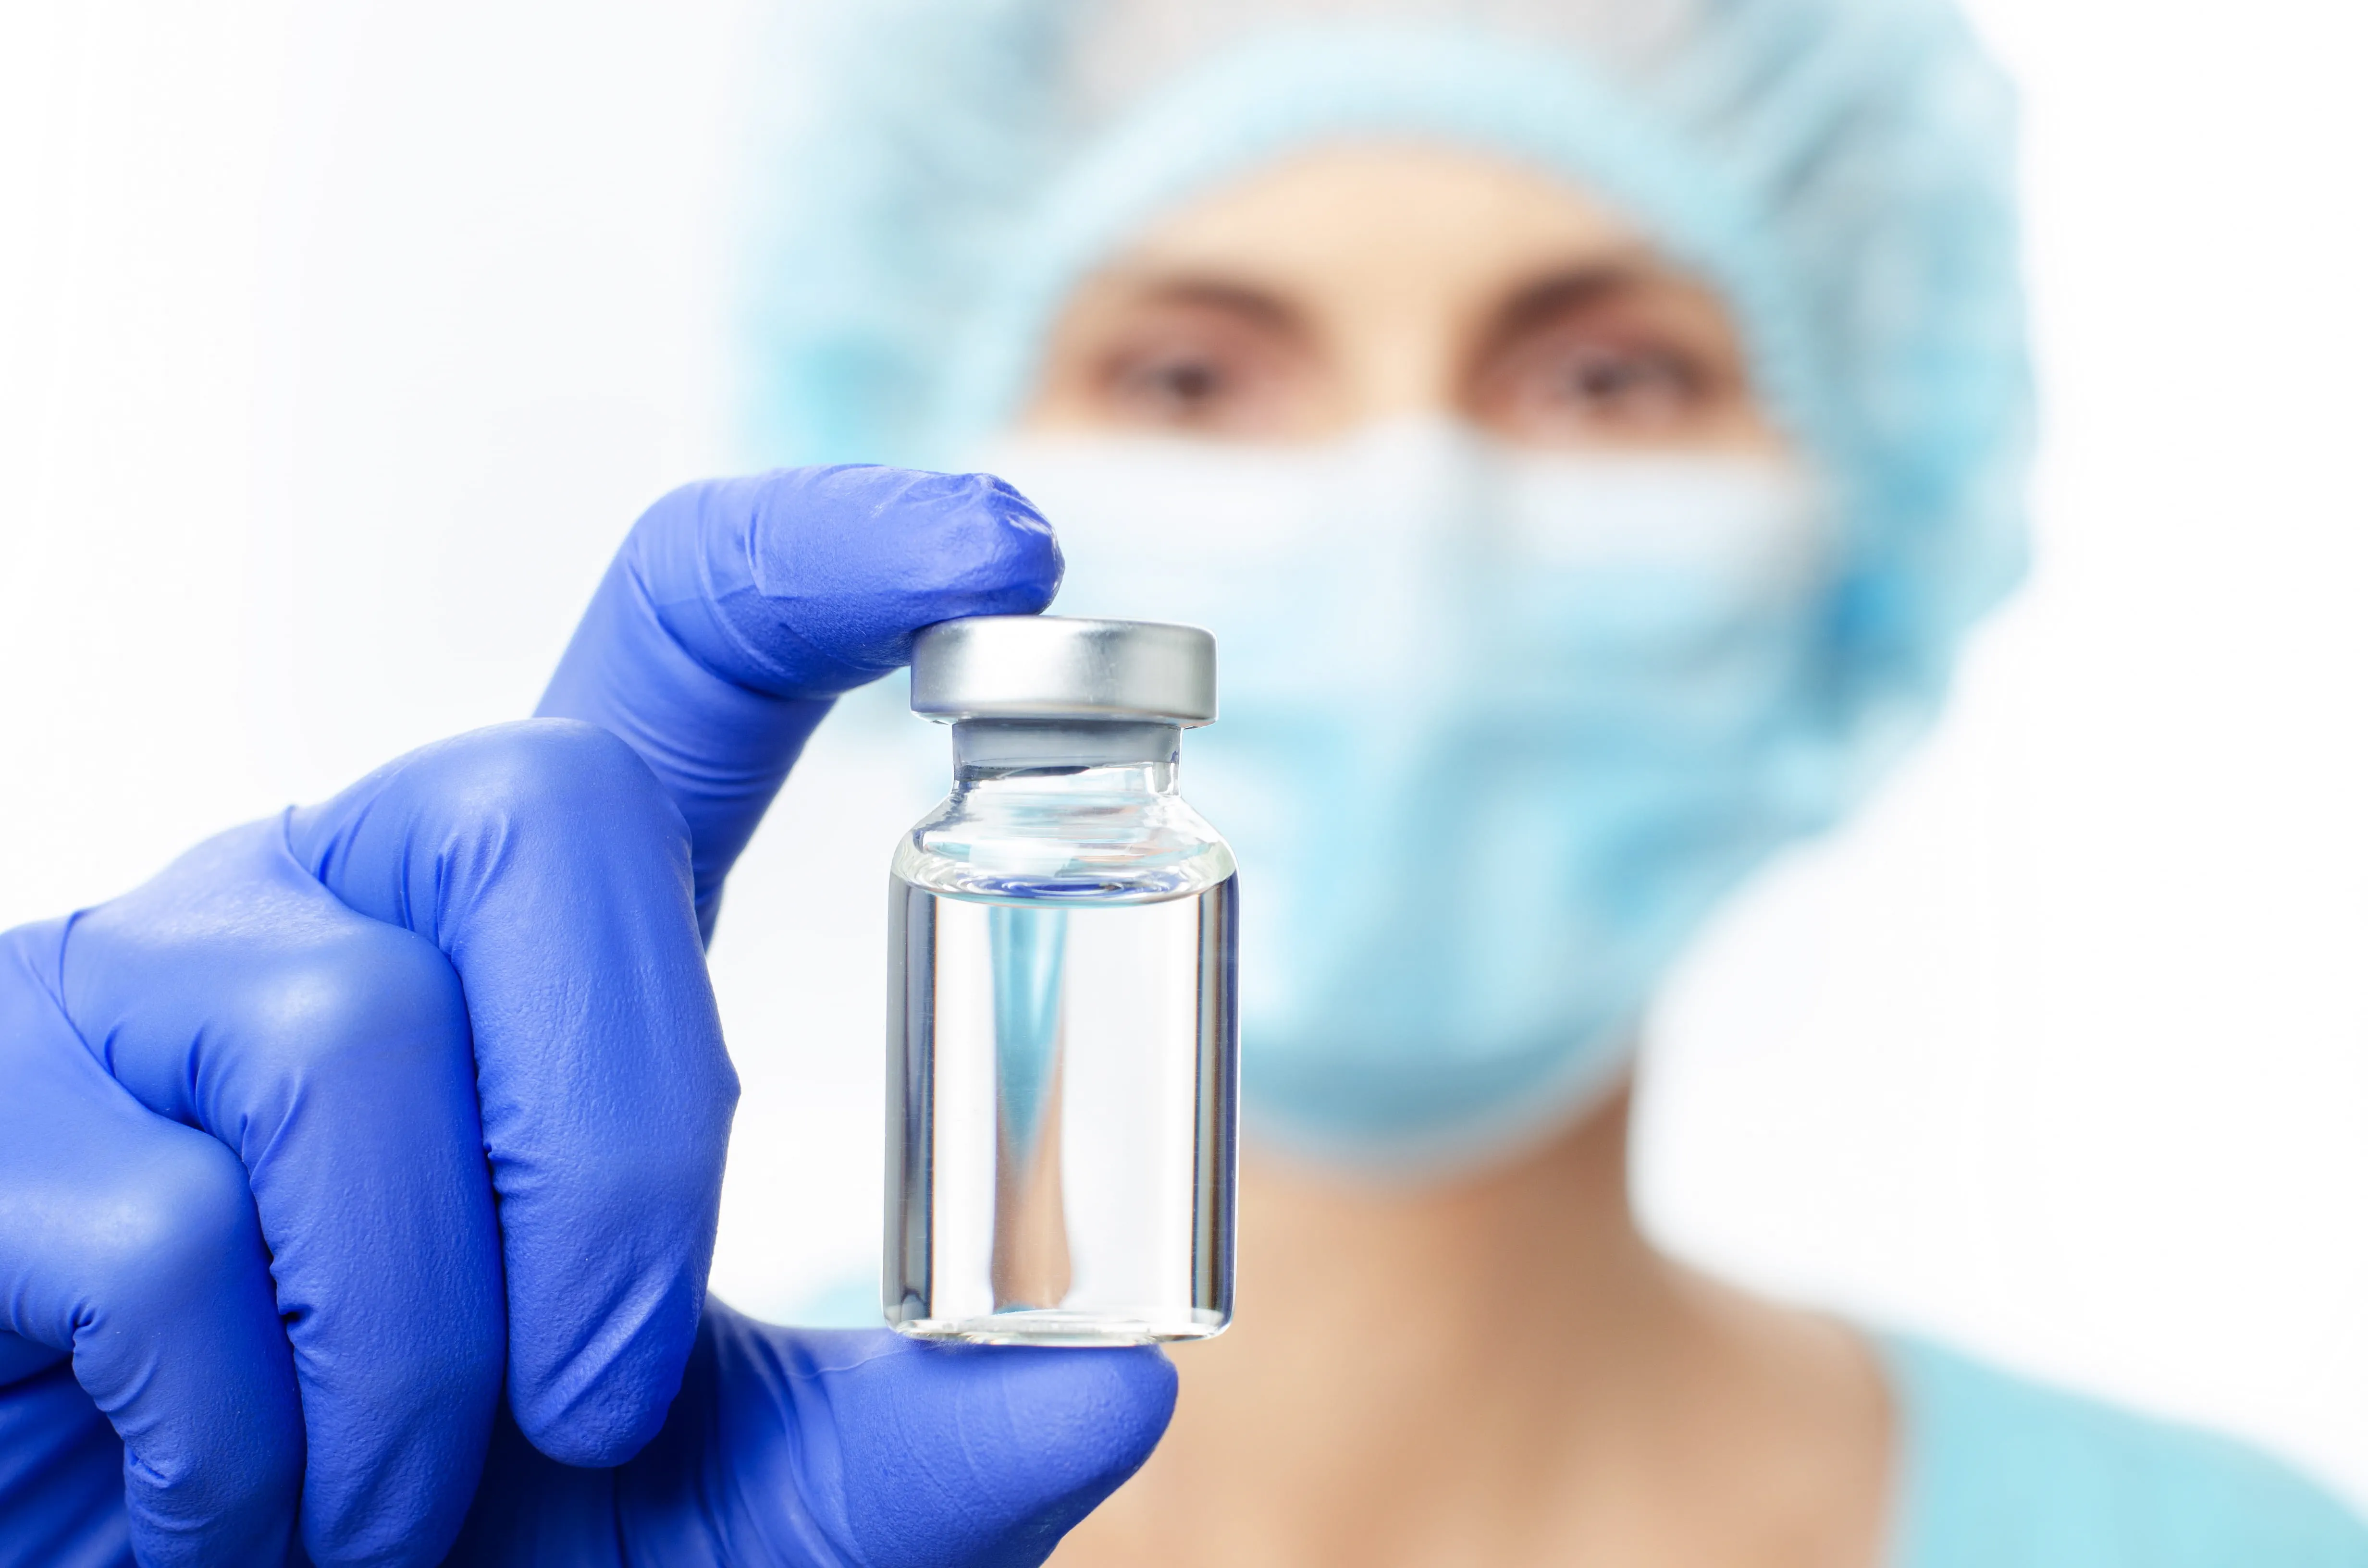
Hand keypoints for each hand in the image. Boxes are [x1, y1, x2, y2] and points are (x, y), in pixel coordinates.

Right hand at [0, 467, 1174, 1565]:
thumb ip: (900, 1456)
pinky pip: (159, 1224)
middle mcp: (343, 894)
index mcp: (535, 942)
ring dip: (418, 1350)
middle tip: (603, 1398)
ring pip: (350, 1033)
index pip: (682, 644)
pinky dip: (241, 1438)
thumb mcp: (712, 1510)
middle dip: (621, 1136)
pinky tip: (222, 1507)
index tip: (1003, 556)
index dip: (833, 563)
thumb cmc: (451, 1545)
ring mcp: (148, 977)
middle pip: (539, 801)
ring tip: (382, 1507)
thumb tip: (1111, 1395)